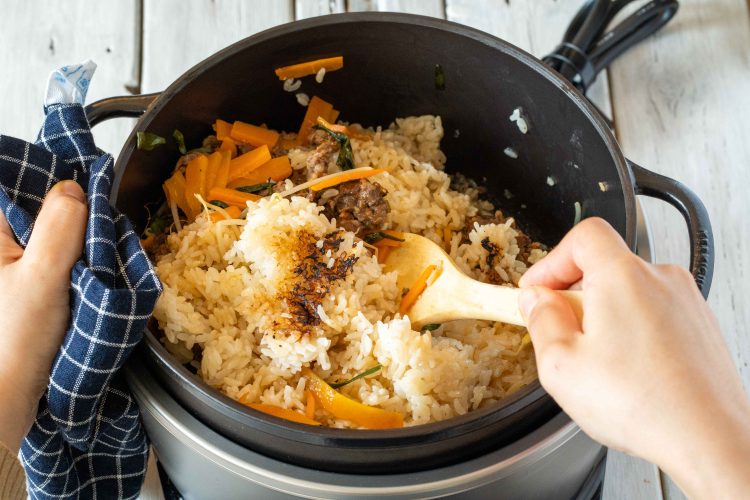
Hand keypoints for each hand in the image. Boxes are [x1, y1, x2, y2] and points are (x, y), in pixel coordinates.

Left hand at [0, 181, 86, 453]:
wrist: (4, 396)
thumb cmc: (14, 340)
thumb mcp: (43, 277)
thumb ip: (60, 229)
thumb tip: (74, 188)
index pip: (23, 188)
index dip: (60, 189)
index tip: (92, 198)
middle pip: (40, 213)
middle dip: (74, 221)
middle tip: (100, 238)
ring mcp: (11, 270)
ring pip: (51, 239)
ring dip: (77, 246)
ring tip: (97, 260)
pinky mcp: (22, 290)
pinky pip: (53, 263)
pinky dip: (73, 267)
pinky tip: (87, 279)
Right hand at [518, 217, 749, 498]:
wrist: (709, 439)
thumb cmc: (644, 404)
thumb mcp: (562, 365)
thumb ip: (540, 321)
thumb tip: (536, 301)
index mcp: (622, 276)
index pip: (583, 236)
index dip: (551, 261)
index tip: (537, 289)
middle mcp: (660, 278)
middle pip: (605, 265)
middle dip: (574, 294)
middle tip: (560, 331)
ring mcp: (686, 301)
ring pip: (630, 291)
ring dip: (605, 315)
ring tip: (596, 360)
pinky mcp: (699, 325)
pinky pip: (654, 313)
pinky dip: (633, 330)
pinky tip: (626, 371)